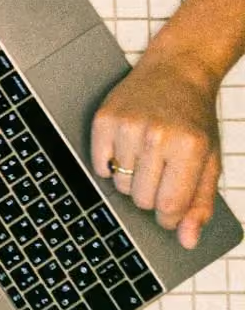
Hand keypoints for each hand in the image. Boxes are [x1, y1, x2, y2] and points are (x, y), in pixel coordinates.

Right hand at [91, 47, 222, 247]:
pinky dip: (111, 165)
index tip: (172, 205)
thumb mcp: (209, 161)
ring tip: (146, 152)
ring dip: (132, 177)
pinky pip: (99, 166)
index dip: (170, 215)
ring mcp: (128, 126)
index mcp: (189, 147)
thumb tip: (187, 240)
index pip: (169, 206)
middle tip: (162, 169)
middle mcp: (158, 136)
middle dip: (151, 193)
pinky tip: (128, 146)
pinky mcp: (105, 119)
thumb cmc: (194, 118)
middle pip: (142, 199)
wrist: (177, 70)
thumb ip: (200, 204)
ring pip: (120, 185)